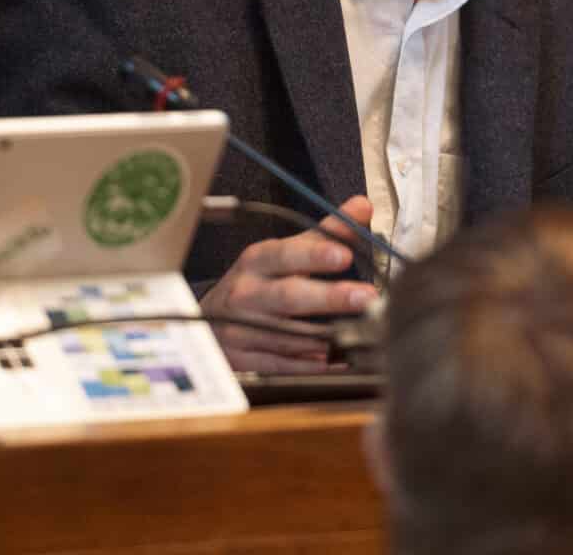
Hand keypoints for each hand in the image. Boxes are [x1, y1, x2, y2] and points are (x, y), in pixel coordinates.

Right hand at [201, 195, 378, 373]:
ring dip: (327, 336)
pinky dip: (310, 365)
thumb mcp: (280, 253)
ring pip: (288, 335)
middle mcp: (247, 294)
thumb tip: (362, 207)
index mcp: (257, 261)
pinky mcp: (243, 359)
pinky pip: (281, 365)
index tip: (344, 254)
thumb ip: (324, 232)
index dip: (314, 255)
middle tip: (366, 297)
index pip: (286, 254)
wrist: (206, 320)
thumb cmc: (254, 282)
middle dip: (330, 297)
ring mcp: (242, 329)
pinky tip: (337, 360)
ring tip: (361, 331)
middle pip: (289, 296)